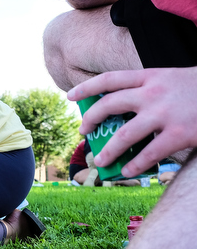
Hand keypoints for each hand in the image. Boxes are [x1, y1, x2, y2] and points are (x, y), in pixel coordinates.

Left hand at [68, 67, 196, 177]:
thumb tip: (122, 110)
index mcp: (151, 76)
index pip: (110, 79)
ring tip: (101, 160)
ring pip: (124, 135)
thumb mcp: (172, 80)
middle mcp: (153, 93)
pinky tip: (127, 172)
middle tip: (83, 131)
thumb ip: (149, 90)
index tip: (69, 96)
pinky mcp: (178, 134)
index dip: (86, 87)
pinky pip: (148, 154)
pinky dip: (134, 165)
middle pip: (109, 105)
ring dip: (108, 150)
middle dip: (91, 119)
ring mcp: (164, 114)